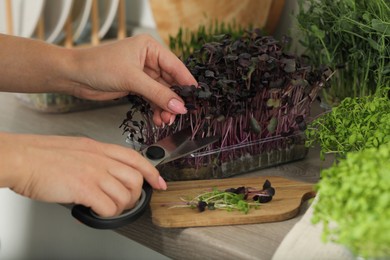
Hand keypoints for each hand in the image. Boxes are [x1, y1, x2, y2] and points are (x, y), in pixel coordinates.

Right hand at [0, 132, 165, 216]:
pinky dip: (106, 213)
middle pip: (136, 179)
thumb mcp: (76, 149)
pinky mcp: (85, 188)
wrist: (21, 158)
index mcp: (99, 148)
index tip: (159, 182)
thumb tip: (105, 177)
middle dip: (135, 195)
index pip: (136, 158)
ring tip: (107, 207)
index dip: (152, 172)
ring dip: (120, 207)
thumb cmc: (41, 155)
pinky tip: (95, 210)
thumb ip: (95, 160)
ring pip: (125, 195)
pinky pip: (109, 207)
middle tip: (125, 202)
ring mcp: (94, 173)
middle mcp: (101, 159)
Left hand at [69, 34, 196, 125]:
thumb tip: (179, 106)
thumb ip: (157, 93)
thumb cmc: (98, 66)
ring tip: (165, 121)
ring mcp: (142, 74)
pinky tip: (157, 119)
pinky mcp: (135, 86)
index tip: (195, 98)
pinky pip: (152, 98)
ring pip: (161, 93)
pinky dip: (155, 109)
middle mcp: (148, 59)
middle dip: (173, 100)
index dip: (186, 83)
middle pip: (170, 82)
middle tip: (177, 115)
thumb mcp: (132, 79)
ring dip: (164, 107)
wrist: (74, 76)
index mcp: (150, 48)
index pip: (175, 66)